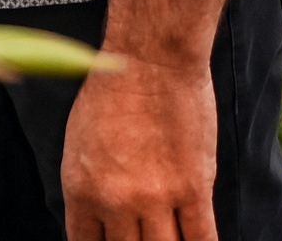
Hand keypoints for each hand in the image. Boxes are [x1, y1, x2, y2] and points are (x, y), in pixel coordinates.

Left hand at [61, 52, 212, 240]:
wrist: (151, 59)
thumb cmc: (112, 92)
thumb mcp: (80, 144)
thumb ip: (89, 189)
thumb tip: (101, 222)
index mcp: (81, 190)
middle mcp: (115, 201)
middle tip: (141, 236)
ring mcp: (156, 198)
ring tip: (166, 239)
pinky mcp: (193, 189)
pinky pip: (201, 240)